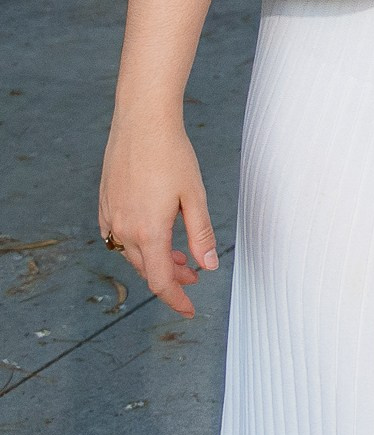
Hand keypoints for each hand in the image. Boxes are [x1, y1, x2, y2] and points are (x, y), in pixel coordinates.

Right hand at [97, 115, 216, 316]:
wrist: (142, 124)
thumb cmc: (172, 156)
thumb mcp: (195, 197)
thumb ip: (200, 234)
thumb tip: (207, 267)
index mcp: (148, 232)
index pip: (159, 280)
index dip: (175, 299)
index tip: (189, 310)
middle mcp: (123, 229)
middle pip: (145, 268)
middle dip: (171, 277)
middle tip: (194, 275)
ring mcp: (111, 217)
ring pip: (131, 252)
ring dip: (155, 259)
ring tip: (179, 257)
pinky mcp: (105, 204)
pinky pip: (118, 235)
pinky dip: (138, 243)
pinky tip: (154, 235)